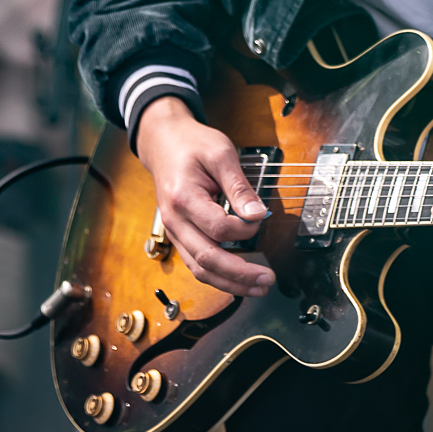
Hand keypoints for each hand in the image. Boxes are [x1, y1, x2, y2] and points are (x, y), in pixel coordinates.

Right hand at [135, 97, 274, 296]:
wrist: (164, 143)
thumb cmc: (191, 145)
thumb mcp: (221, 154)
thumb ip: (239, 187)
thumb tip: (257, 215)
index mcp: (183, 198)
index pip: (218, 228)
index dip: (244, 230)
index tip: (260, 218)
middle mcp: (174, 221)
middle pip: (207, 259)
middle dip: (240, 274)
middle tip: (268, 279)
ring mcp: (174, 232)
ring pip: (200, 269)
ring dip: (230, 283)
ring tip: (258, 288)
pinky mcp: (180, 236)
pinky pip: (196, 264)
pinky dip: (218, 276)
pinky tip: (237, 281)